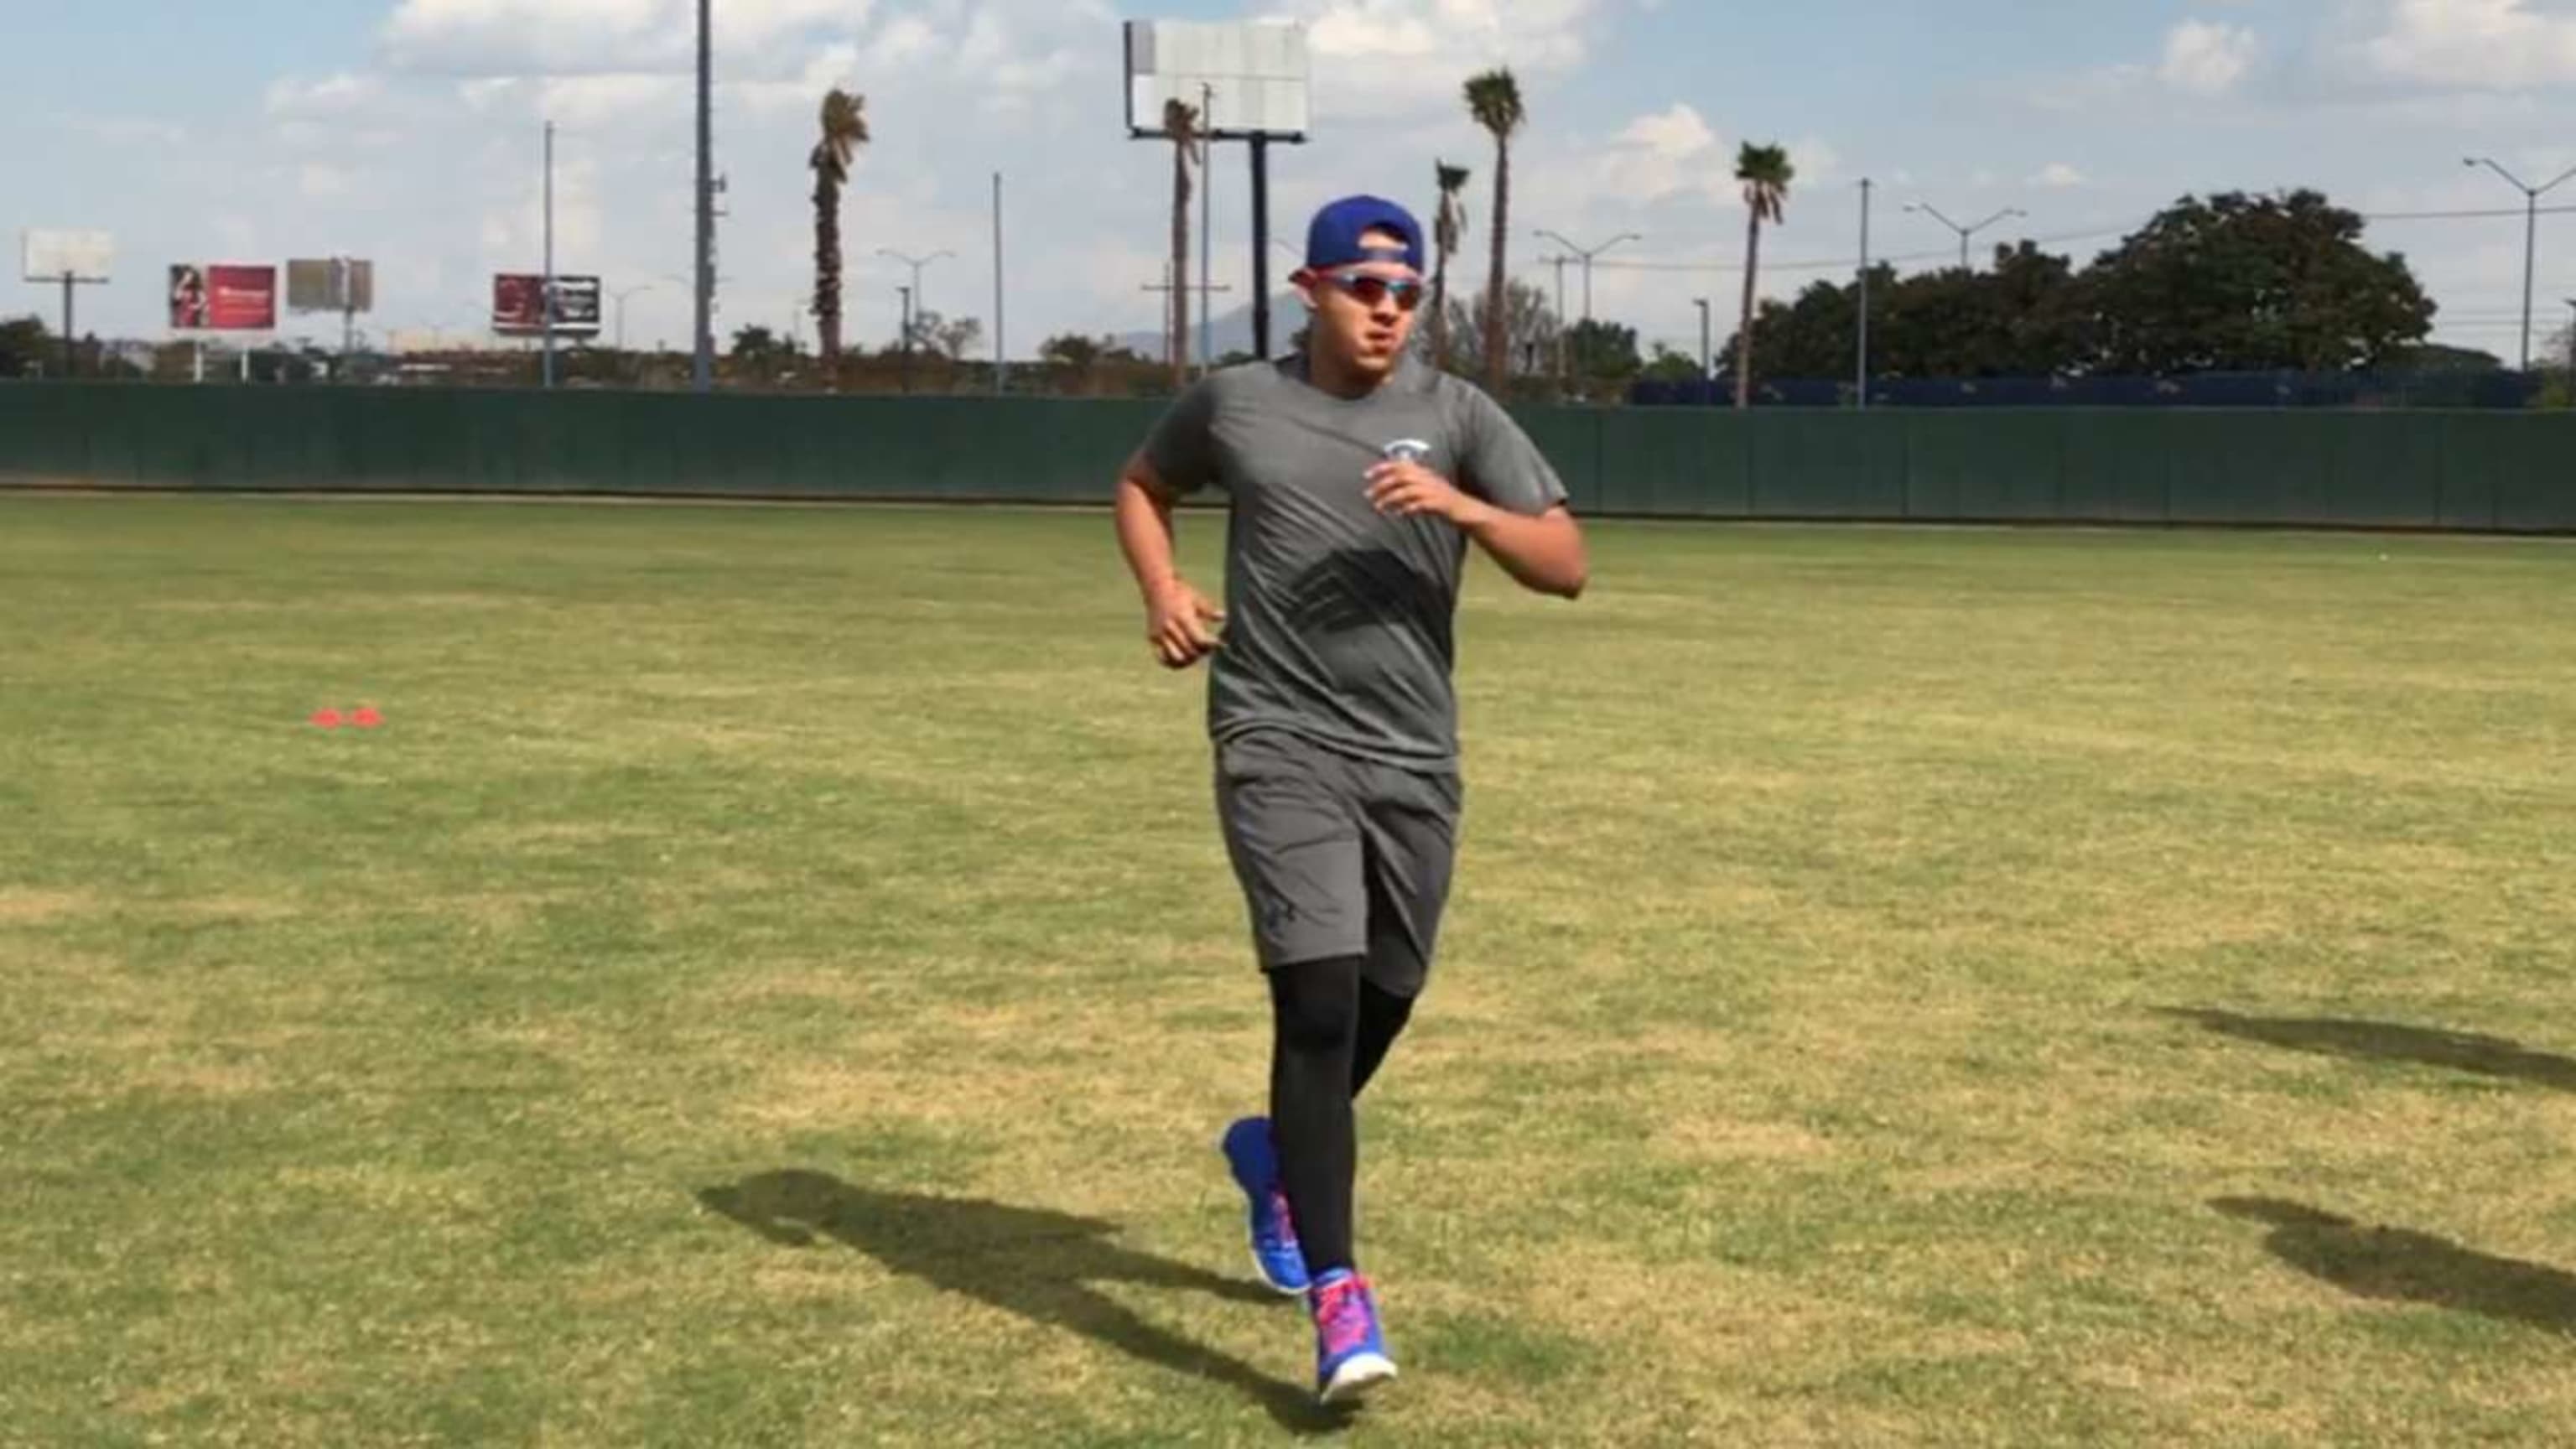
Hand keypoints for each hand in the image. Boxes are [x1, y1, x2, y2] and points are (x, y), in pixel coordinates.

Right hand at [1144, 579, 1223, 669]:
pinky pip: (1162, 658)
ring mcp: (1160, 634)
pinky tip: (1182, 658)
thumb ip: (1209, 611)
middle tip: (1207, 648)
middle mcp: (1170, 628)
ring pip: (1177, 658)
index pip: (1199, 640)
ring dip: (1189, 659)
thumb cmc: (1180, 593)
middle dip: (1202, 652)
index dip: (1210, 645)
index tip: (1217, 642)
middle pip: (1190, 651)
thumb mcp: (1196, 599)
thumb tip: (1223, 617)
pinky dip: (1173, 662)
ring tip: (1195, 653)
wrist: (1156, 588)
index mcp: (1182, 617)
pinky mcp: (1153, 639)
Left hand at [1365, 461, 1490, 526]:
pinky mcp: (1441, 503)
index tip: (1367, 475)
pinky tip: (1400, 514)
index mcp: (1424, 473)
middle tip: (1368, 495)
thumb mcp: (1424, 493)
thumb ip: (1408, 492)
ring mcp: (1435, 490)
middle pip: (1401, 476)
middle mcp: (1429, 478)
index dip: (1383, 468)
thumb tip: (1388, 499)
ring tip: (1379, 507)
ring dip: (1391, 498)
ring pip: (1408, 490)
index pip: (1401, 465)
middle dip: (1382, 484)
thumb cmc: (1443, 503)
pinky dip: (1409, 508)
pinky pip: (1422, 504)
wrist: (1467, 511)